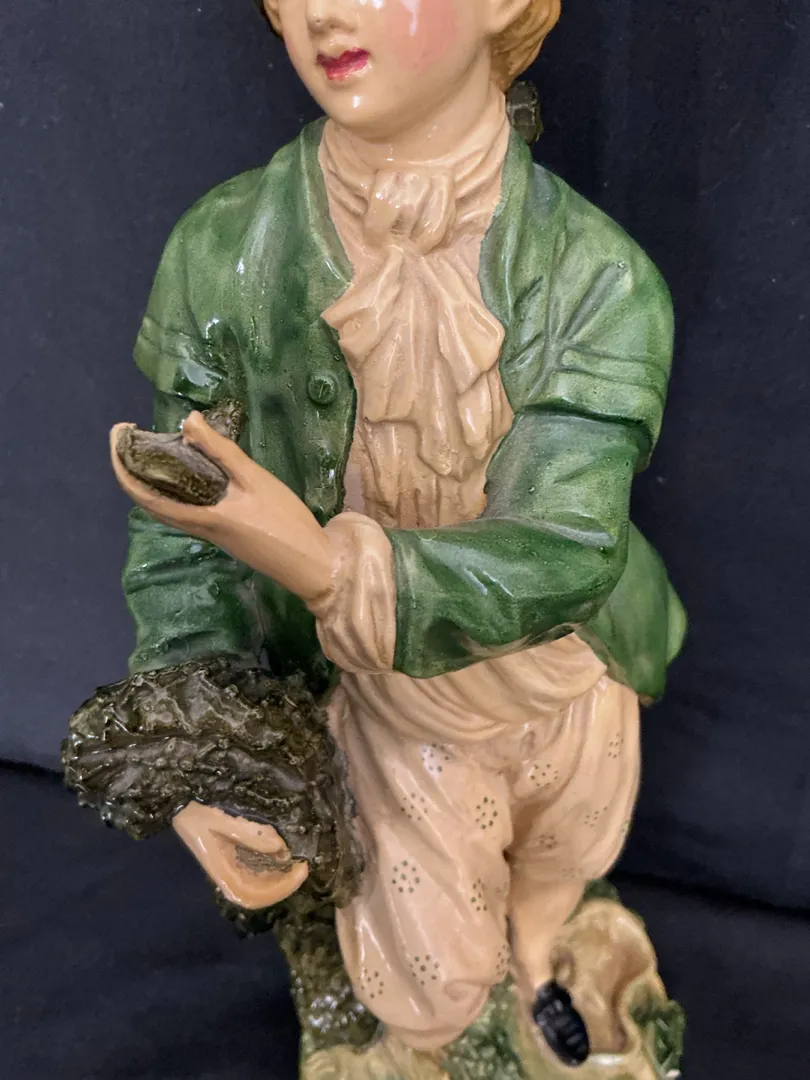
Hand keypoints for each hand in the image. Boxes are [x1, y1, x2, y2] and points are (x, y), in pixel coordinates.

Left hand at [110, 411, 335, 603]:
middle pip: (149, 500)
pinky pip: (186, 507)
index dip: (122, 466)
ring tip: (155, 446)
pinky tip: (190, 470)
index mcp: (199, 517)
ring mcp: (210, 532)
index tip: (117, 435)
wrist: (310, 563)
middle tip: (131, 435)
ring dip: (152, 478)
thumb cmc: (284, 522)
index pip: (144, 495)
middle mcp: (197, 527)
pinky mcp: (223, 532)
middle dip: (132, 467)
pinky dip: (176, 486)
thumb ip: (222, 451)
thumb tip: (187, 421)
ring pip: (167, 505)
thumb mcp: (255, 480)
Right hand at [172, 802, 308, 908]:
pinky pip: (258, 867)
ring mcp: (232, 867)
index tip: (300, 870)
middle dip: (285, 882)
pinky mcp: (234, 856)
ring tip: (298, 856)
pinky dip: (274, 862)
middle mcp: (229, 875)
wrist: (179, 806)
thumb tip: (281, 847)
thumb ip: (251, 834)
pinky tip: (284, 849)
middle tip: (304, 863)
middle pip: (261, 892)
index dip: (280, 889)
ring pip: (262, 881)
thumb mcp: (221, 821)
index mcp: (223, 874)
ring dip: (281, 874)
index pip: (254, 897)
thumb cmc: (197, 814)